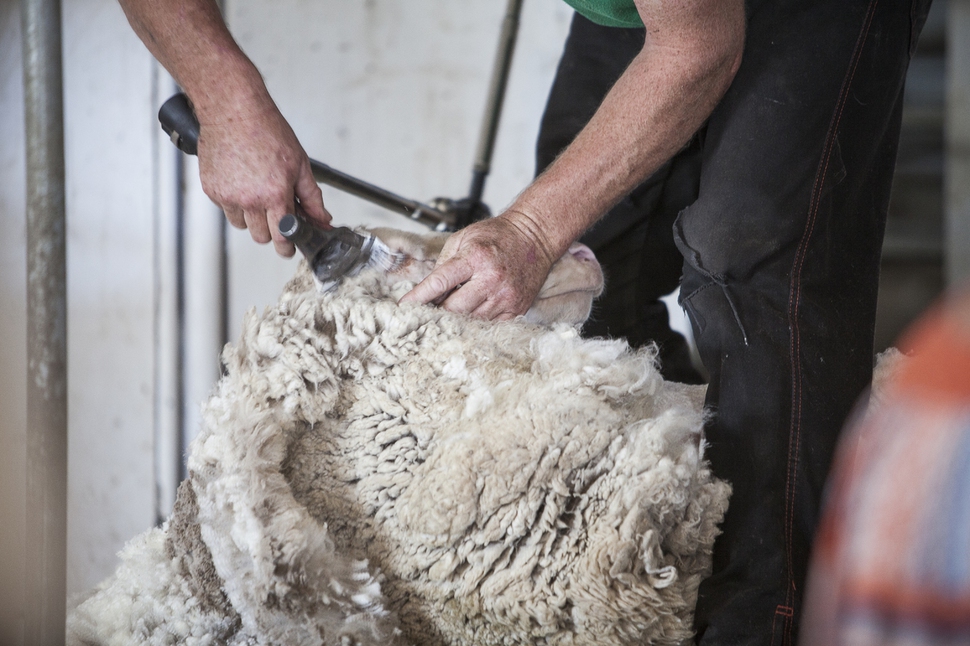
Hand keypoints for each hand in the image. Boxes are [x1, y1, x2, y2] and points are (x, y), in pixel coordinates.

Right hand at [196, 98, 331, 255]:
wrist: (233, 110)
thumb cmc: (266, 131)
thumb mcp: (300, 164)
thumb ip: (312, 197)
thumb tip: (322, 220)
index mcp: (274, 194)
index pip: (282, 237)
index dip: (287, 247)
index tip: (289, 249)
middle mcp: (248, 199)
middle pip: (260, 237)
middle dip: (271, 230)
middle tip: (276, 213)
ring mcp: (227, 196)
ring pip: (241, 225)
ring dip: (251, 217)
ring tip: (257, 193)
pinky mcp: (211, 189)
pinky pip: (226, 209)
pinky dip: (234, 203)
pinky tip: (241, 182)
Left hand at [399, 212, 557, 320]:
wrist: (534, 237)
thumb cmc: (498, 235)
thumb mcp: (463, 237)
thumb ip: (443, 263)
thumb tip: (427, 290)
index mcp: (475, 257)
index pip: (439, 282)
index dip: (418, 297)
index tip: (403, 306)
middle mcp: (491, 279)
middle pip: (454, 309)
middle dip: (436, 312)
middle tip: (425, 312)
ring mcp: (506, 297)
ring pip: (470, 321)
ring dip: (456, 319)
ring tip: (449, 311)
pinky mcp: (517, 308)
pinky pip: (489, 325)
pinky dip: (476, 322)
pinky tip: (470, 313)